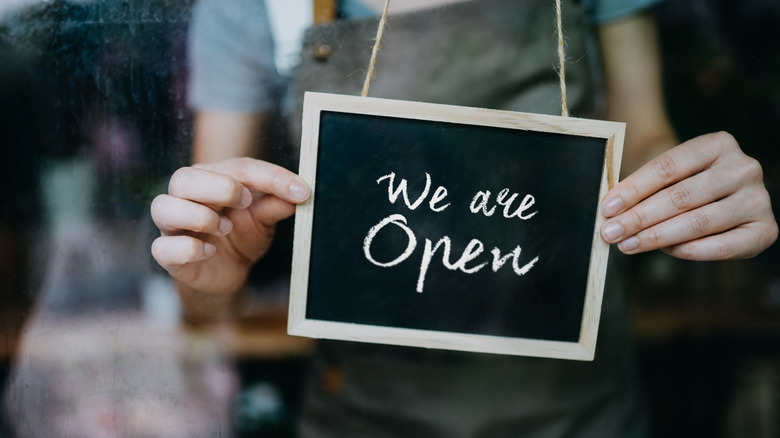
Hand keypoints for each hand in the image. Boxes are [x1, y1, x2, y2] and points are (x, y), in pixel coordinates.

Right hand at [150, 158, 310, 295]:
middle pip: (184, 178)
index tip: (302, 191)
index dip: (271, 177)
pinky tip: (210, 251)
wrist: (228, 272)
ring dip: (200, 217)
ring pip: (164, 207)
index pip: (237, 167)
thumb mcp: (263, 219)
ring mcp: (172, 225)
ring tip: (226, 228)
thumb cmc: (242, 235)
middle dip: (220, 188)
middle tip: (246, 202)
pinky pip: (162, 247)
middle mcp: (185, 195)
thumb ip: (275, 205)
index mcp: (211, 177)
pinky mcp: (167, 253)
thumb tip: (298, 195)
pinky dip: (189, 249)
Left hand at [600, 131, 777, 259]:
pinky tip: (666, 251)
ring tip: (628, 244)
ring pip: (698, 222)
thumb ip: (644, 187)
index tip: (607, 208)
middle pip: (681, 196)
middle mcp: (743, 167)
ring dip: (657, 237)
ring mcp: (757, 198)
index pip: (668, 167)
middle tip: (611, 232)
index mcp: (718, 143)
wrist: (725, 196)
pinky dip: (690, 250)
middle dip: (639, 218)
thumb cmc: (686, 182)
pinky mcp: (765, 229)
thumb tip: (610, 211)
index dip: (634, 189)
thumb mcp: (668, 175)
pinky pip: (722, 246)